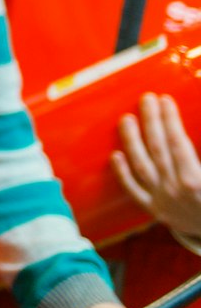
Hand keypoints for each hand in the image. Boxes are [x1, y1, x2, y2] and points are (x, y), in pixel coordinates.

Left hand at [114, 94, 200, 236]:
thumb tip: (193, 128)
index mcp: (195, 180)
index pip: (178, 143)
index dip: (170, 120)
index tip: (165, 100)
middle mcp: (175, 188)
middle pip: (158, 149)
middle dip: (152, 121)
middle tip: (146, 99)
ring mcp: (161, 199)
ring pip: (141, 166)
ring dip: (132, 141)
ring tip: (126, 118)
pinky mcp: (152, 208)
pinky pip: (133, 190)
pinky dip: (122, 173)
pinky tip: (114, 154)